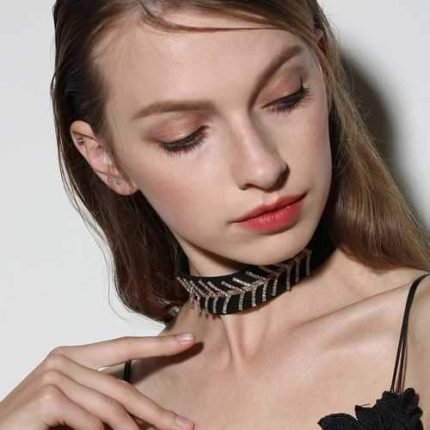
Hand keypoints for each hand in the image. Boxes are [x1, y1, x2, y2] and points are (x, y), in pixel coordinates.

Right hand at [0, 333, 195, 429]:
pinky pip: (89, 422)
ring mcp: (54, 374)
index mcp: (74, 355)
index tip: (189, 342)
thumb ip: (103, 404)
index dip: (159, 344)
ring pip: (109, 408)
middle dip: (155, 411)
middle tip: (184, 426)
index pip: (124, 345)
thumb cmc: (36, 425)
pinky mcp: (48, 395)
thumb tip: (144, 416)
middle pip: (122, 386)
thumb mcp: (75, 409)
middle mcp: (64, 358)